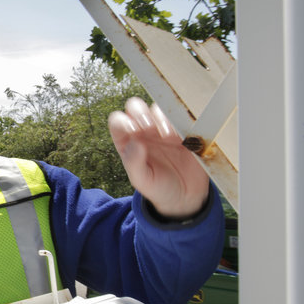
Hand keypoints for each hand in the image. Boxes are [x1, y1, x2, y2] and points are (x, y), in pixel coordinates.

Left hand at [108, 97, 209, 218]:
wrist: (186, 196)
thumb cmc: (158, 188)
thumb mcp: (141, 180)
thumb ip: (133, 162)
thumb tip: (134, 143)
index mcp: (127, 142)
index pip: (118, 121)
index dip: (122, 121)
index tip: (133, 131)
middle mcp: (143, 131)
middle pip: (135, 107)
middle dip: (141, 114)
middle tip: (149, 129)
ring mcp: (163, 128)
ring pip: (158, 108)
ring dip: (161, 118)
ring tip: (168, 137)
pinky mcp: (183, 130)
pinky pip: (181, 116)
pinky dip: (180, 121)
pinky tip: (181, 138)